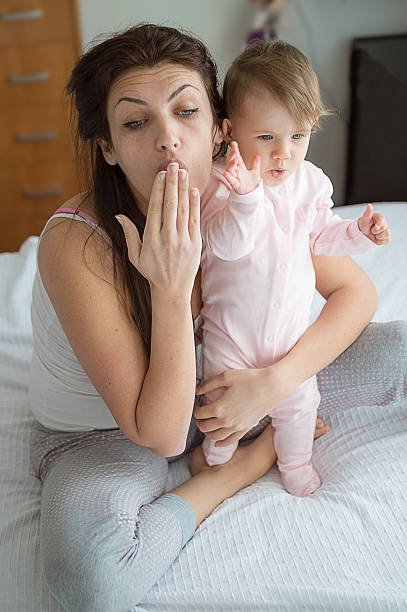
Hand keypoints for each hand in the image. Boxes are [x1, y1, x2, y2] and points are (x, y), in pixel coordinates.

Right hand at [116, 163, 201, 295]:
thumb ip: (130, 234)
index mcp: (151, 239)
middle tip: (174, 165)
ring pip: (183, 209)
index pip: (155, 207)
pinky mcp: (195, 244)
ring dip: (184, 189)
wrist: (172, 290)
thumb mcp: (135, 256)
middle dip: (172, 182)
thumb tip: (119, 215)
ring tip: (183, 172)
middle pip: (170, 204)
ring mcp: (183, 240)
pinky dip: (194, 204)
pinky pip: (195, 219)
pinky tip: (193, 191)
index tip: (160, 174)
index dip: (158, 188)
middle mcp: (167, 238)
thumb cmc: (152, 272)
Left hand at [194, 365, 291, 445]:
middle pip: (205, 427)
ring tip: (206, 424)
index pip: (199, 414)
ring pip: (215, 437)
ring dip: (207, 432)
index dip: (195, 408)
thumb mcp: (226, 376)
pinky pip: (230, 441)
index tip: (197, 403)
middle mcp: (227, 421)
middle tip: (199, 414)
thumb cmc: (250, 378)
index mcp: (219, 408)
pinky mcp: (246, 428)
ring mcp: (237, 427)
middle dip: (198, 421)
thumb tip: (196, 391)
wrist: (272, 386)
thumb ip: (208, 384)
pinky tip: (217, 442)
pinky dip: (221, 443)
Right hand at [223, 141, 260, 194]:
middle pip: (231, 162)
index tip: (233, 143)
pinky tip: (226, 173)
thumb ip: (256, 164)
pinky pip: (231, 181)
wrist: (251, 193)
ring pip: (230, 171)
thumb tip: (258, 156)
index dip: (235, 150)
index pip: (236, 157)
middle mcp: (236, 172)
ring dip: (231, 165)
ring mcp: (235, 178)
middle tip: (234, 151)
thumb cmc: (250, 182)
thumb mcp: (255, 171)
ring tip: (234, 160)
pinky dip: (229, 177)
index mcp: (240, 167)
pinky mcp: (236, 185)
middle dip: (231, 156)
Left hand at [357, 203, 390, 244]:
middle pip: (384, 229)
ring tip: (374, 234)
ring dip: (378, 236)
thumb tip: (369, 205)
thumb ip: (368, 213)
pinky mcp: (387, 238)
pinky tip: (376, 238)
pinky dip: (380, 241)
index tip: (372, 228)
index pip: (382, 224)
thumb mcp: (364, 219)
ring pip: (387, 235)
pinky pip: (387, 240)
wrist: (361, 234)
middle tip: (371, 230)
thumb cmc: (363, 225)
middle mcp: (385, 223)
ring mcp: (386, 230)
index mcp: (380, 217)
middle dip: (375, 232)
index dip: (376, 228)